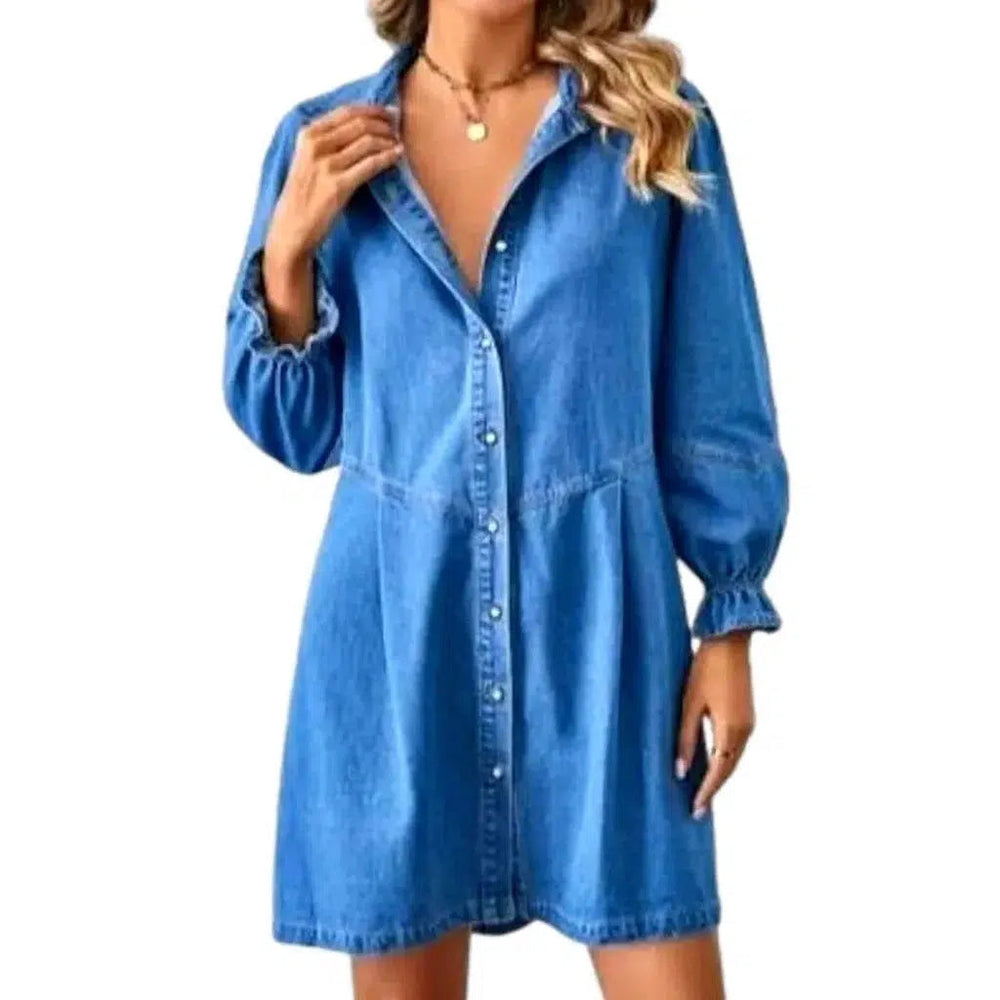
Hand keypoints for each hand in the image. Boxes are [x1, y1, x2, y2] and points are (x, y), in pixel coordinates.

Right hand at [265, 103, 402, 267]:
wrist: (292, 227)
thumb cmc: (303, 196)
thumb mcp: (306, 160)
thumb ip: (326, 142)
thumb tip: (360, 127)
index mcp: (308, 135)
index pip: (346, 112)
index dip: (372, 110)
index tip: (388, 113)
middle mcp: (316, 145)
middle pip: (360, 124)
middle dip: (384, 123)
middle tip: (397, 128)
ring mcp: (327, 165)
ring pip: (368, 142)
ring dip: (388, 140)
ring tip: (398, 144)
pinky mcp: (339, 185)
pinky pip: (371, 164)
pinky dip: (388, 157)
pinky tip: (397, 156)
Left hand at [675, 630, 755, 818]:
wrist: (730, 641)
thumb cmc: (705, 668)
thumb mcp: (689, 703)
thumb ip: (685, 738)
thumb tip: (681, 771)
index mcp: (731, 730)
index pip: (719, 771)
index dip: (707, 792)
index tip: (696, 811)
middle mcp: (745, 730)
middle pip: (730, 768)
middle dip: (714, 789)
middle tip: (698, 809)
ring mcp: (749, 722)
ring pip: (734, 758)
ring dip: (720, 775)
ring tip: (703, 792)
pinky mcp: (747, 714)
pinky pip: (736, 745)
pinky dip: (725, 759)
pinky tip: (712, 763)